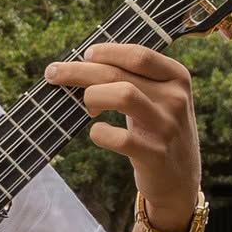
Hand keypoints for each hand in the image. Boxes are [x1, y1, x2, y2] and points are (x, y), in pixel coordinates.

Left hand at [45, 42, 201, 231]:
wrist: (179, 180)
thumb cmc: (157, 129)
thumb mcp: (158, 98)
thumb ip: (132, 78)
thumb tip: (84, 62)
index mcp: (177, 77)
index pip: (137, 54)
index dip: (106, 52)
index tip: (85, 55)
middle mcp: (175, 98)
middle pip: (118, 73)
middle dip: (78, 71)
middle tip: (53, 73)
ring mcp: (166, 127)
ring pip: (123, 95)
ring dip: (92, 97)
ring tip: (88, 108)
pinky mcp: (155, 155)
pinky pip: (119, 138)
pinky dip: (99, 133)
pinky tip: (97, 132)